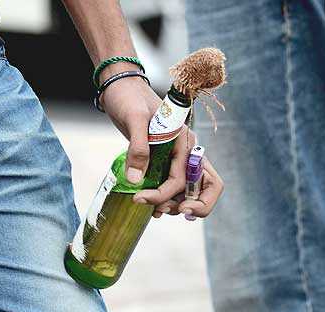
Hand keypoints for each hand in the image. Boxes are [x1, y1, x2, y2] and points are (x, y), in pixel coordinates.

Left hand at [101, 73, 223, 219]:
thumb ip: (138, 148)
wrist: (120, 86)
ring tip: (153, 210)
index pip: (183, 178)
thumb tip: (137, 181)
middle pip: (204, 187)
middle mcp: (186, 150)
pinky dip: (166, 198)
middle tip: (161, 211)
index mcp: (185, 140)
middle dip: (190, 205)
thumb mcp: (133, 120)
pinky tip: (151, 204)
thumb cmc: (129, 97)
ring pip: (189, 190)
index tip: (143, 199)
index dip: (166, 194)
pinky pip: (174, 185)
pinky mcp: (166, 159)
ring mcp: (178, 156)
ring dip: (176, 204)